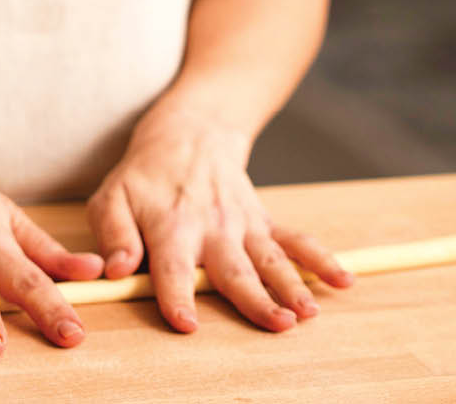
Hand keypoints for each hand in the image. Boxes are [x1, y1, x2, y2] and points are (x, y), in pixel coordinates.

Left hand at [85, 102, 353, 333]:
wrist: (189, 131)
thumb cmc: (144, 175)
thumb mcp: (112, 196)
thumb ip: (112, 235)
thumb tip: (114, 271)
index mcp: (171, 225)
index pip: (173, 267)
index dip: (177, 295)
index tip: (187, 323)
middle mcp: (212, 227)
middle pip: (234, 269)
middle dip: (255, 299)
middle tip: (277, 323)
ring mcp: (242, 224)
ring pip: (270, 258)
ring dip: (293, 284)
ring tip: (308, 312)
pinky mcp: (262, 220)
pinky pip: (295, 238)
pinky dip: (321, 258)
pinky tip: (343, 279)